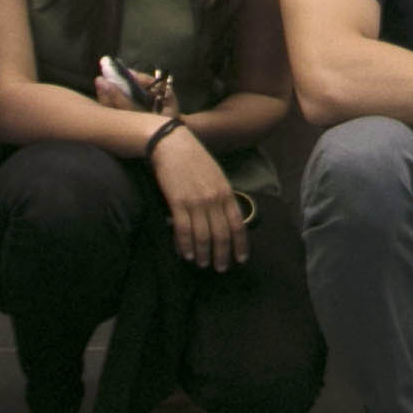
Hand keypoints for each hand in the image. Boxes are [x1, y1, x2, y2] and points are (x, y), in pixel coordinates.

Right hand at [152, 124, 248, 270]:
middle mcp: (214, 199)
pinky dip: (185, 245)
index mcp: (226, 192)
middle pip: (222, 234)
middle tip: (220, 268)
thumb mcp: (216, 175)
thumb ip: (222, 196)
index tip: (241, 259)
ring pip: (203, 236)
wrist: (172, 144)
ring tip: (202, 264)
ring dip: (203, 253)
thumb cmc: (194, 158)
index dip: (240, 244)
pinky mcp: (177, 202)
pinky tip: (186, 254)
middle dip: (222, 254)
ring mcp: (196, 201)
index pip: (238, 224)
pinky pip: (183, 230)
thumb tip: (225, 217)